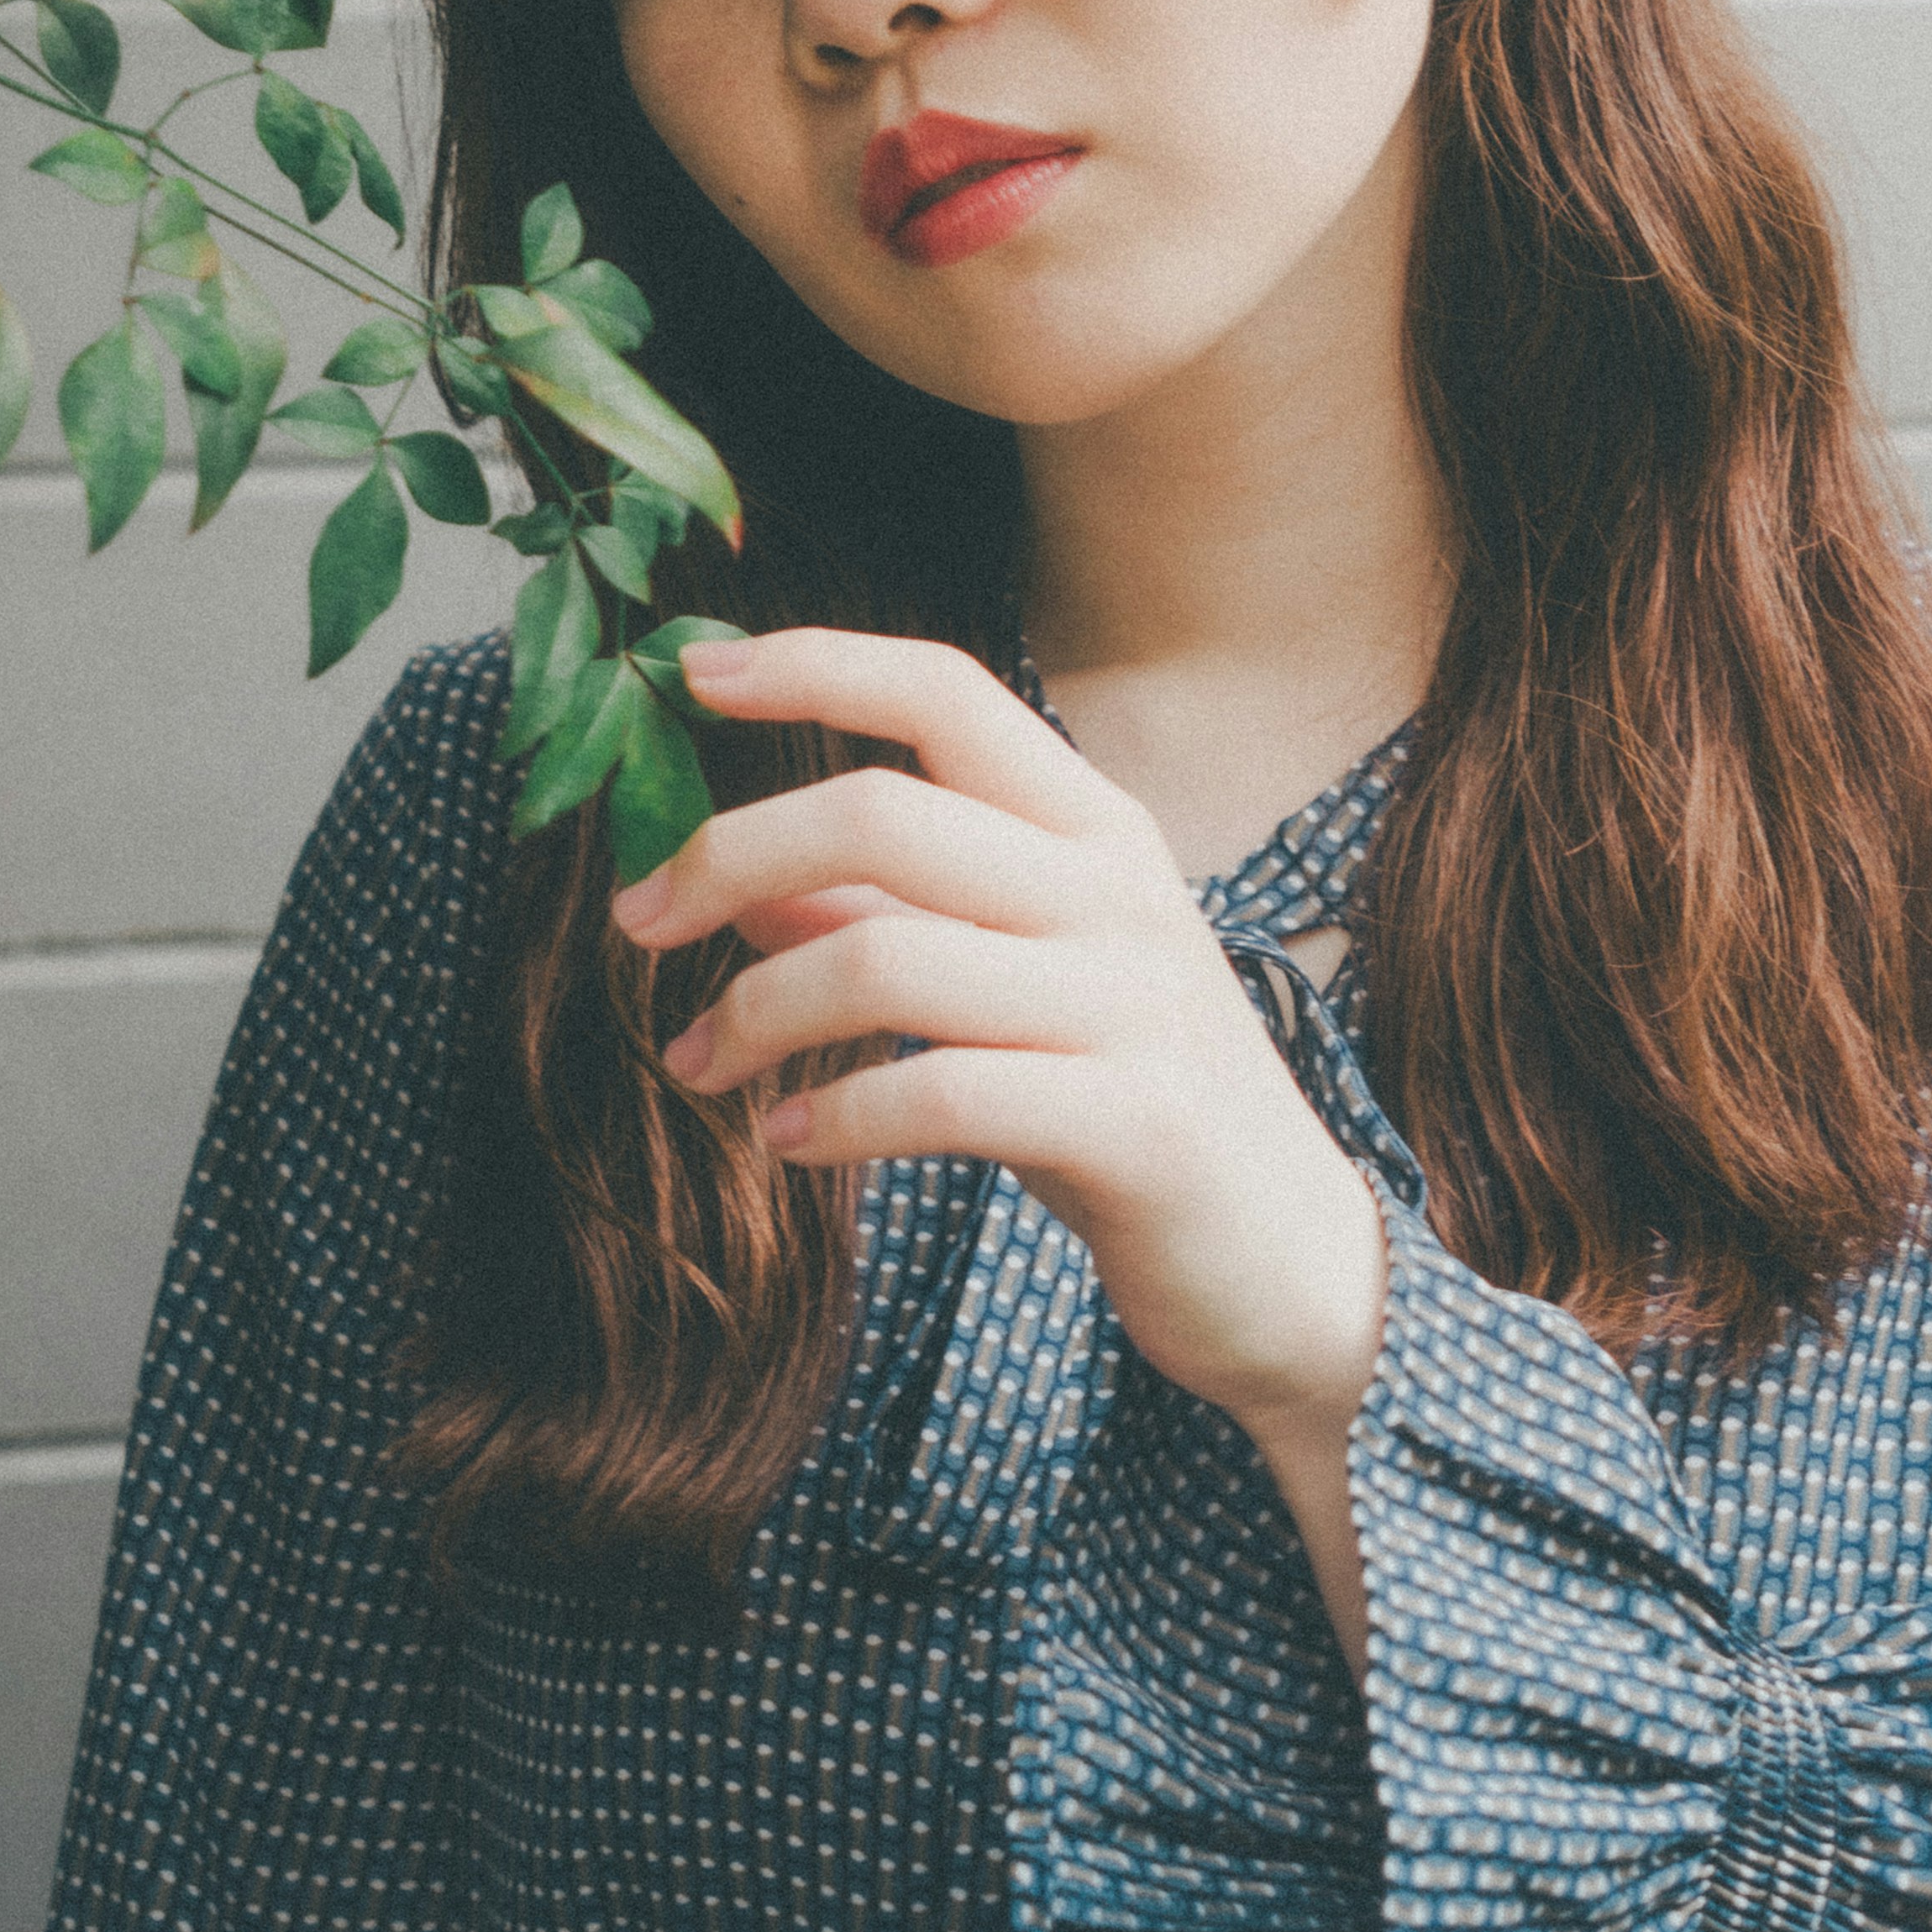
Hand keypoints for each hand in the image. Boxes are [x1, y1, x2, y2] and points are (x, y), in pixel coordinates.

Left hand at [611, 628, 1389, 1465]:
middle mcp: (1117, 890)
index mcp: (1094, 827)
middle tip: (638, 921)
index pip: (946, 691)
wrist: (1292, 1264)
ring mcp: (1133, 1004)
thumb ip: (885, 921)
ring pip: (887, 957)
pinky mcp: (1135, 1125)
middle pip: (884, 812)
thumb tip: (738, 881)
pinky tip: (788, 1143)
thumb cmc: (1129, 1104)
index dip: (817, 667)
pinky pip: (938, 1093)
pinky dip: (833, 1117)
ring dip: (757, 1011)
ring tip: (699, 1065)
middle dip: (729, 854)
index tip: (693, 671)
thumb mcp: (1012, 987)